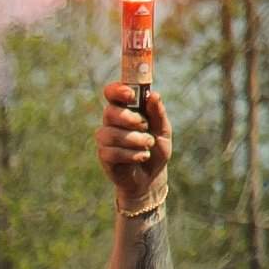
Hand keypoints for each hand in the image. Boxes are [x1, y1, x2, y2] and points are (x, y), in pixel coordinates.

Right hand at [97, 81, 169, 200]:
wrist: (152, 177)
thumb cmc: (156, 150)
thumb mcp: (163, 130)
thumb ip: (158, 113)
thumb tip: (153, 95)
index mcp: (126, 110)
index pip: (113, 93)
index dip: (117, 90)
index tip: (131, 95)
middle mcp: (112, 122)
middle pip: (110, 112)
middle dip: (129, 118)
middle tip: (144, 125)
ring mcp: (106, 139)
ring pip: (112, 133)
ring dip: (134, 140)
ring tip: (148, 145)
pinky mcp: (104, 156)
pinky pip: (112, 152)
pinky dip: (131, 155)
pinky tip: (142, 157)